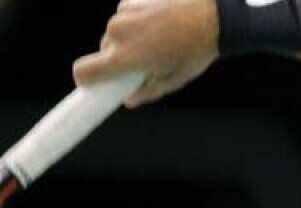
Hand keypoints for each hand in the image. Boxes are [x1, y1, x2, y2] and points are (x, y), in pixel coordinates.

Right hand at [72, 0, 218, 106]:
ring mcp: (122, 14)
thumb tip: (129, 100)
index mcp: (123, 57)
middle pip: (104, 51)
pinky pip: (124, 17)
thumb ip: (147, 92)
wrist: (211, 17)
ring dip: (129, 39)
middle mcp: (116, 33)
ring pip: (115, 33)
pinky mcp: (129, 0)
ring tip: (157, 41)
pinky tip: (158, 24)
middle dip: (119, 58)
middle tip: (144, 62)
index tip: (94, 83)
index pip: (84, 71)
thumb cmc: (194, 51)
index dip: (85, 79)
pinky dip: (135, 22)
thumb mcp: (173, 80)